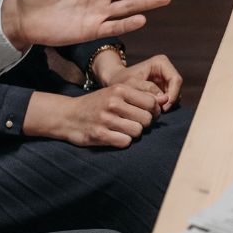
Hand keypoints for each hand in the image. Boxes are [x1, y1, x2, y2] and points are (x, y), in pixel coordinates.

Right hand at [23, 86, 159, 147]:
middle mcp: (113, 103)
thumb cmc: (98, 103)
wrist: (67, 115)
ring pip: (138, 131)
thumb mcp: (116, 92)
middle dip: (145, 123)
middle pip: (147, 118)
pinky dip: (124, 141)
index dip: (154, 111)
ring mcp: (106, 119)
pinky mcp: (99, 135)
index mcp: (120, 89)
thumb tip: (165, 100)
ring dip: (135, 133)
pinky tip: (116, 137)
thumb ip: (139, 94)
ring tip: (126, 130)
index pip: (152, 102)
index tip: (149, 114)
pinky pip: (125, 142)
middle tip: (137, 123)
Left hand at [101, 53, 182, 111]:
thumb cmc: (120, 82)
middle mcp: (166, 70)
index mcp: (161, 63)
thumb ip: (147, 91)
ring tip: (153, 112)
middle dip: (169, 101)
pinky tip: (152, 111)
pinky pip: (168, 99)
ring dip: (166, 105)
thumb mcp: (131, 85)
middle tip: (158, 113)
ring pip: (174, 94)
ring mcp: (165, 79)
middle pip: (176, 88)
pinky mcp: (163, 88)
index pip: (175, 80)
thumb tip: (163, 100)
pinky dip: (162, 106)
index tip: (163, 108)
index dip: (172, 95)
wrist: (113, 85)